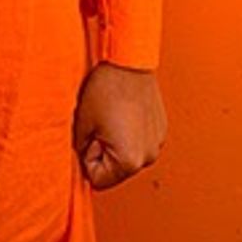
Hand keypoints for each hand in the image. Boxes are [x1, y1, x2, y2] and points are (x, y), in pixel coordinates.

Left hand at [72, 62, 167, 190]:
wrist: (129, 60)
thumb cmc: (106, 89)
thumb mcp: (81, 127)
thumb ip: (80, 153)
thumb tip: (82, 162)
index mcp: (129, 161)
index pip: (98, 181)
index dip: (88, 159)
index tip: (92, 136)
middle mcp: (148, 156)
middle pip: (115, 171)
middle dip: (103, 153)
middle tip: (101, 126)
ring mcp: (157, 142)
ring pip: (127, 156)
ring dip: (117, 143)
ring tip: (113, 117)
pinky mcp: (161, 129)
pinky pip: (139, 142)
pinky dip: (129, 133)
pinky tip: (124, 113)